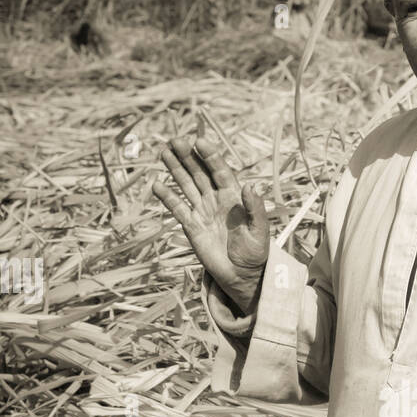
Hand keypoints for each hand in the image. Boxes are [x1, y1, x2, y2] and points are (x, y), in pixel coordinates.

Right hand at [152, 136, 268, 313]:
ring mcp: (203, 211)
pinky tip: (157, 185)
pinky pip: (177, 208)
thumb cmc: (254, 253)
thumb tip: (250, 185)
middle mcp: (216, 200)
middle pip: (200, 173)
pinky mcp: (191, 225)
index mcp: (234, 197)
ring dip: (176, 169)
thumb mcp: (259, 232)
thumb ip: (255, 209)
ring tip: (164, 153)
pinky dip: (167, 197)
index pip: (220, 171)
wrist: (241, 275)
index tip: (199, 141)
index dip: (210, 156)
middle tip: (175, 141)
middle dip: (188, 157)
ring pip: (187, 185)